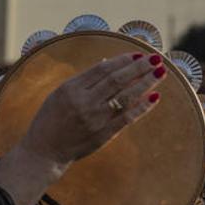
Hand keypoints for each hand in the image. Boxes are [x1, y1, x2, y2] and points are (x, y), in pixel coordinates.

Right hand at [19, 52, 165, 170]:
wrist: (44, 151)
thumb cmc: (51, 119)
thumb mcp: (60, 93)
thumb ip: (84, 79)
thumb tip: (108, 62)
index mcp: (71, 88)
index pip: (103, 69)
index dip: (123, 60)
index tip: (139, 54)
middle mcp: (84, 102)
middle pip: (117, 80)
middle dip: (139, 68)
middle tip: (156, 59)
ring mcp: (95, 119)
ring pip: (126, 97)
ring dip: (145, 83)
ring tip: (160, 73)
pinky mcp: (103, 134)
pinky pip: (127, 118)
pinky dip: (142, 107)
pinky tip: (154, 97)